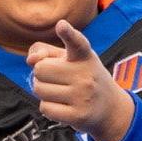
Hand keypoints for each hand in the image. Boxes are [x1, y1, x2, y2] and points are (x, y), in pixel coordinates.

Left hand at [27, 19, 134, 140]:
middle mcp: (86, 74)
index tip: (61, 25)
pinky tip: (62, 106)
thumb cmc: (82, 77)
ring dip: (43, 91)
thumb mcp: (69, 59)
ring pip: (39, 89)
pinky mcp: (78, 115)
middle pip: (40, 69)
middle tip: (57, 79)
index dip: (68, 33)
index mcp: (84, 56)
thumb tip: (31, 59)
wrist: (110, 108)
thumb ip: (44, 51)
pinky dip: (47, 107)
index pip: (76, 42)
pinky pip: (44, 108)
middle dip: (42, 75)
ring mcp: (83, 96)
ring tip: (60, 92)